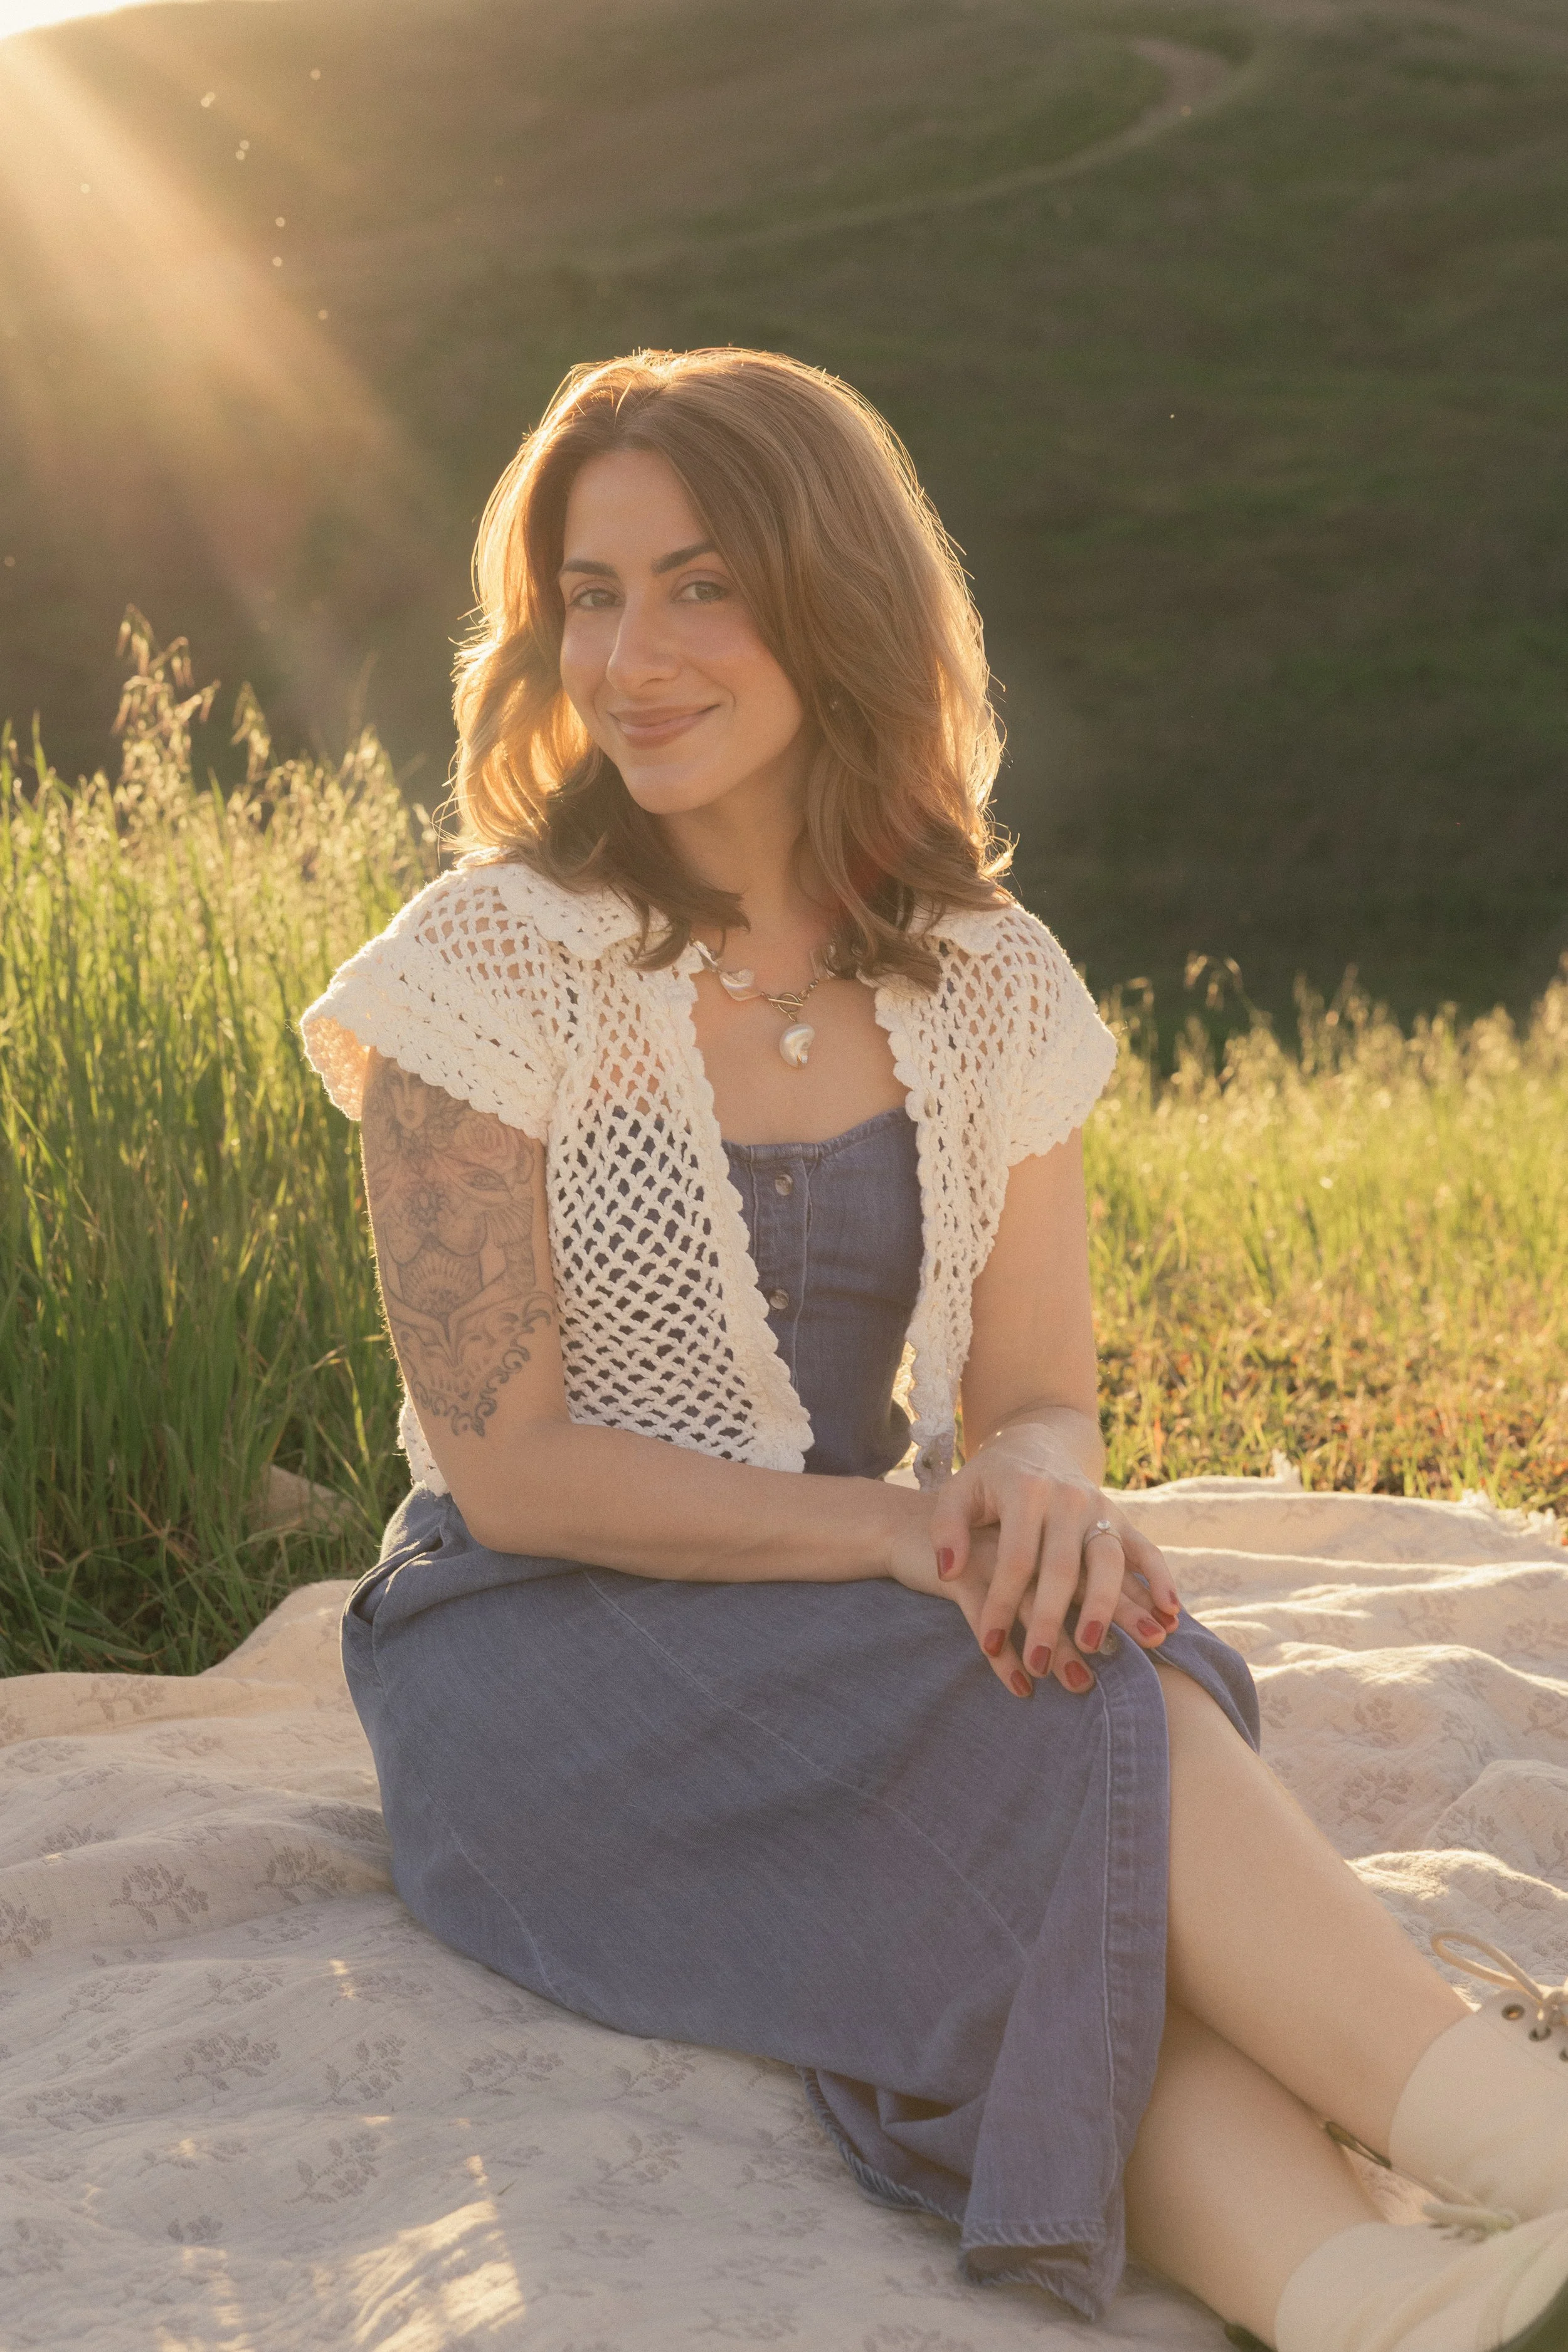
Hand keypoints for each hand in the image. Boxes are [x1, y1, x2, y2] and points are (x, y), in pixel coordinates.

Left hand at [915, 1425, 1181, 1698]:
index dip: (1002, 1603)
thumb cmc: (990, 1481)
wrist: (1037, 1443)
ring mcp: (1099, 1508)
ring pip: (1108, 1561)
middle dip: (1051, 1619)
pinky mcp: (1121, 1518)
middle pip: (1063, 1567)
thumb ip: (947, 1528)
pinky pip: (1146, 1550)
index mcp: (1024, 1493)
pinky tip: (1169, 1614)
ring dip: (1105, 1607)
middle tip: (1039, 1665)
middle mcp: (1067, 1499)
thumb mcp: (958, 1493)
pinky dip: (1160, 1580)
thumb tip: (949, 1572)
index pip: (1015, 1558)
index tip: (990, 1644)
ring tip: (1094, 1647)